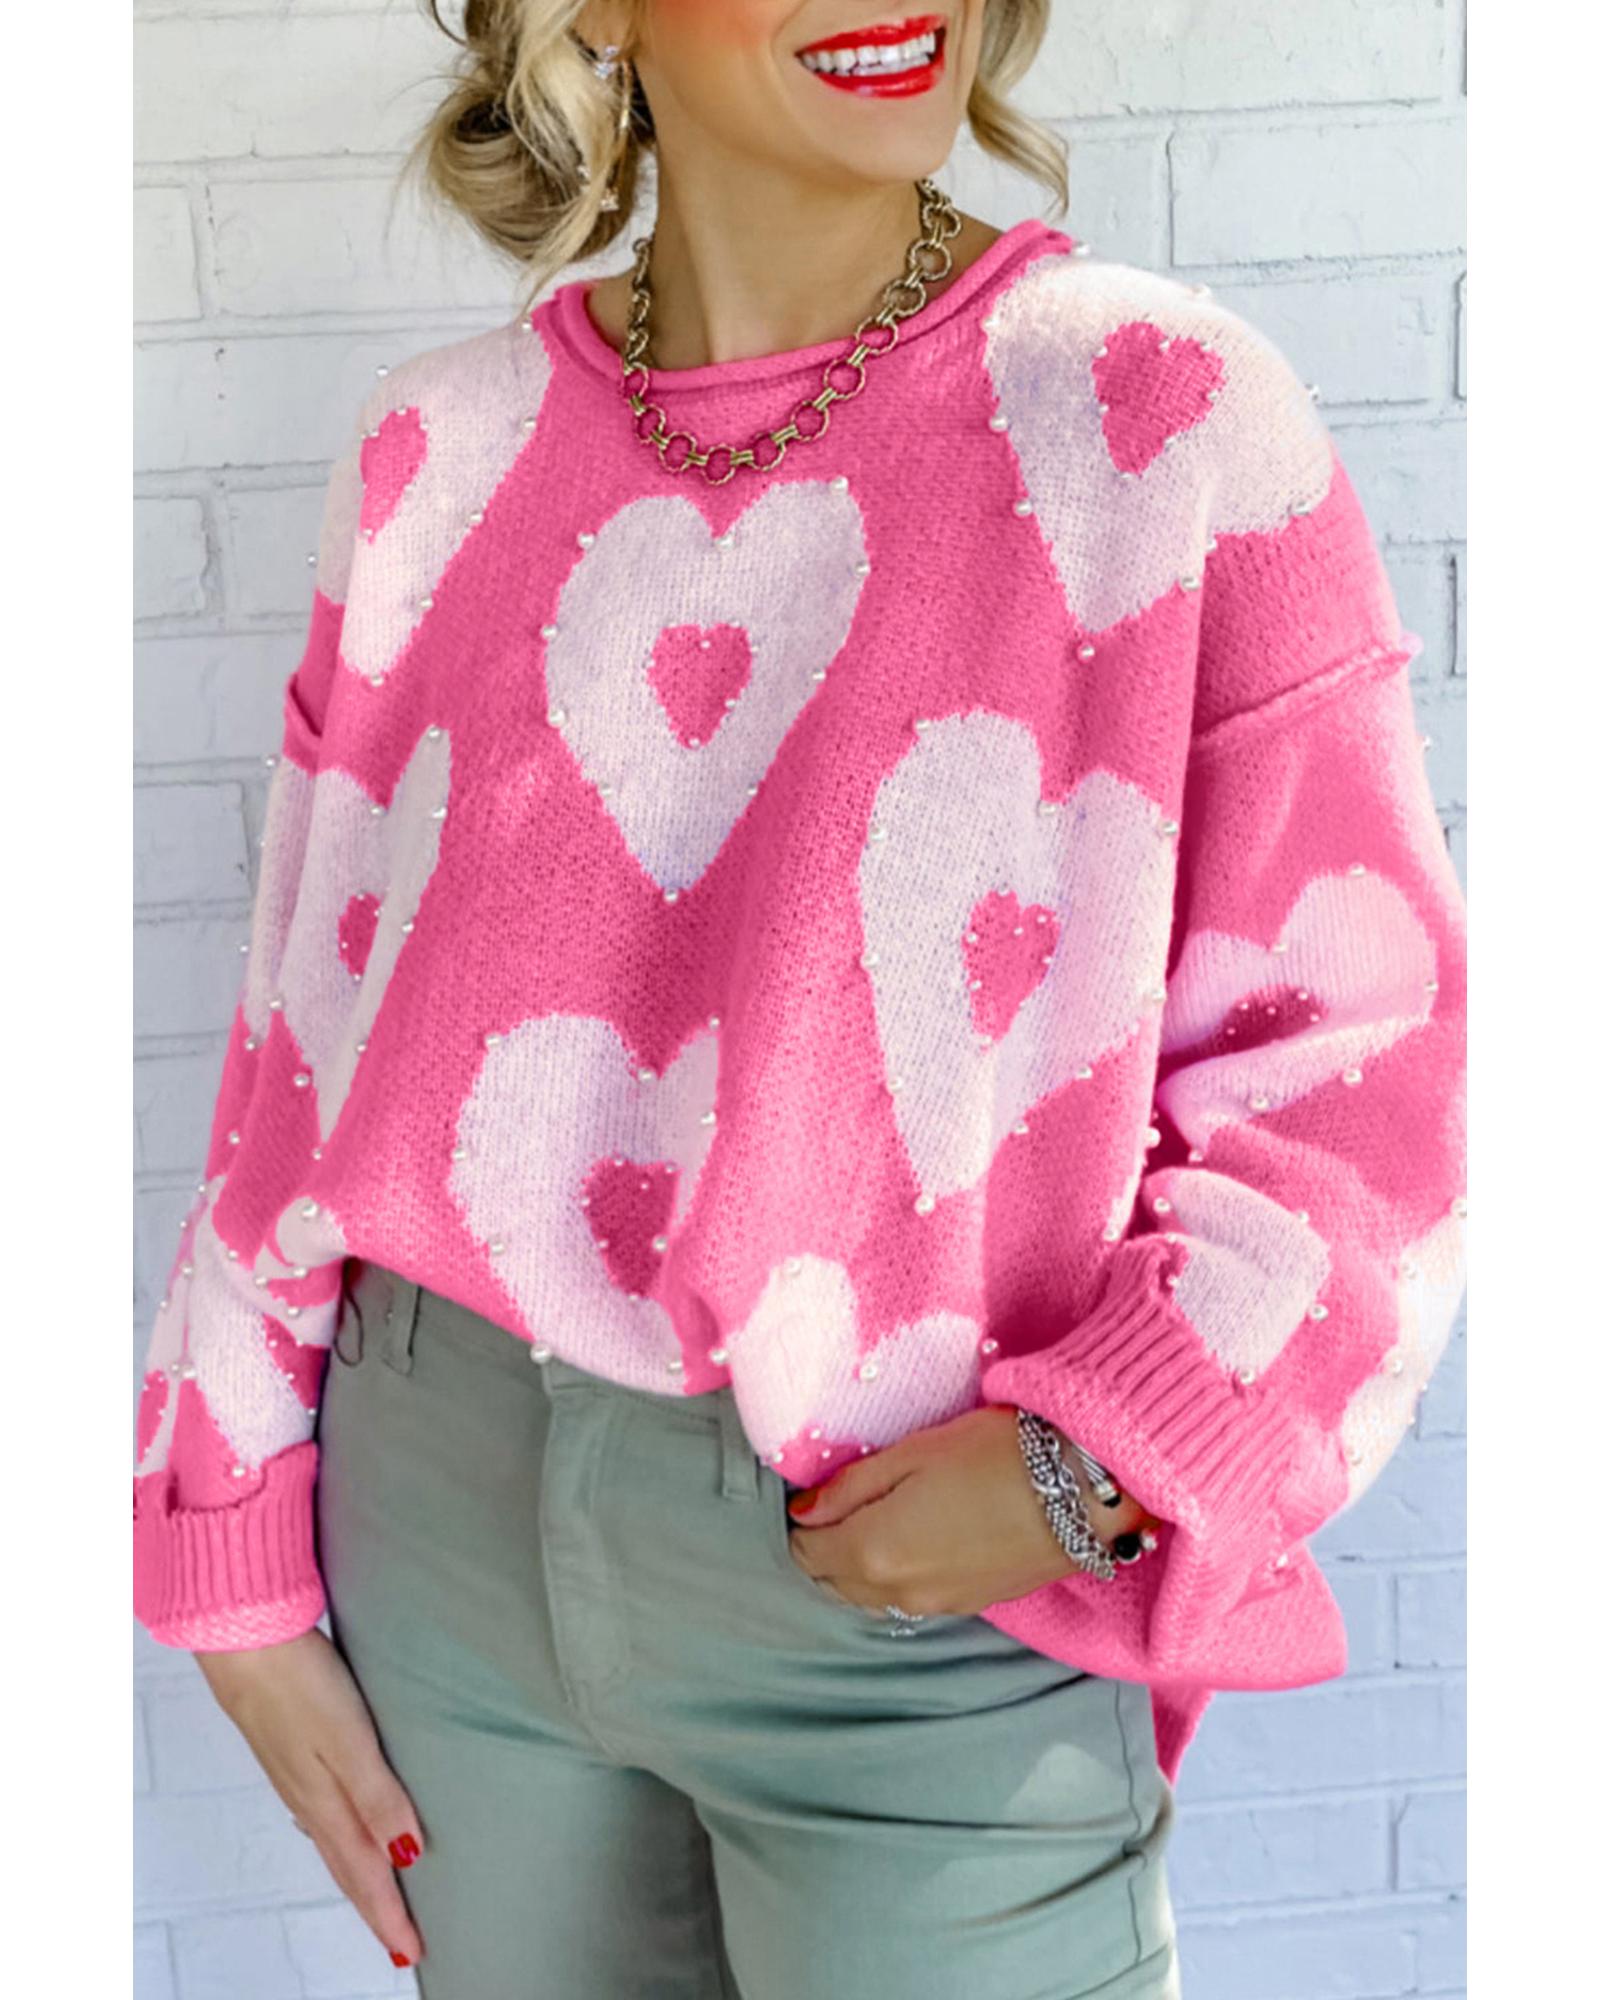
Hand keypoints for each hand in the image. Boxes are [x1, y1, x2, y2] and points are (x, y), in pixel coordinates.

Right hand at [195, 1627, 424, 1970]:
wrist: (242, 1639)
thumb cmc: (297, 1682)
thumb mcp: (347, 1740)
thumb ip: (377, 1796)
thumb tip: (405, 1854)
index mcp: (327, 1801)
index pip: (365, 1873)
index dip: (389, 1914)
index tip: (412, 1950)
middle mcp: (309, 1797)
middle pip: (348, 1866)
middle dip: (375, 1906)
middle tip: (399, 1940)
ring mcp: (295, 1775)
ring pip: (333, 1841)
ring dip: (358, 1874)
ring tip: (378, 1895)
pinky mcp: (289, 1749)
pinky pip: (319, 1812)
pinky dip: (339, 1835)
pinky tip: (342, 1826)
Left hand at [785, 1405, 1159, 1616]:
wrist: (1081, 1490)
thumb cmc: (993, 1455)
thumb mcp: (912, 1452)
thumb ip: (851, 1486)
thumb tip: (803, 1511)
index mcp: (873, 1551)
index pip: (808, 1553)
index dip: (801, 1525)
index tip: (809, 1498)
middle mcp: (899, 1592)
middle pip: (835, 1584)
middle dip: (822, 1552)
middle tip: (831, 1511)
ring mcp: (937, 1605)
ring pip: (871, 1600)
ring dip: (856, 1571)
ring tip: (866, 1526)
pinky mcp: (971, 1605)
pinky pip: (910, 1601)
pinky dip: (893, 1580)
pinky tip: (908, 1546)